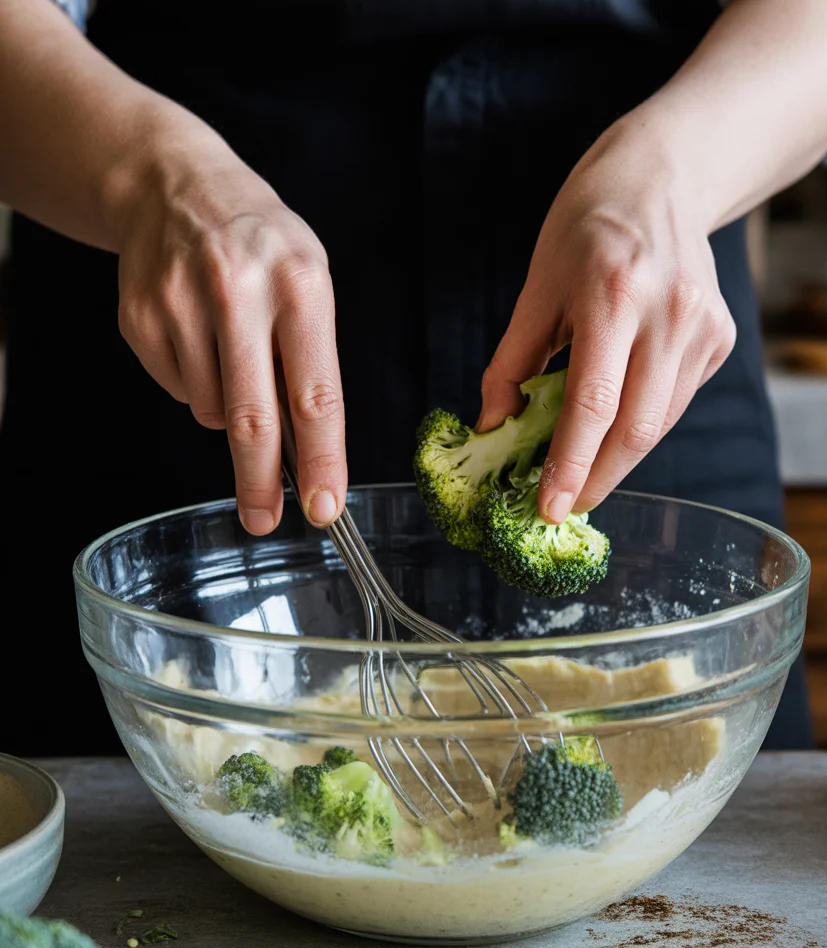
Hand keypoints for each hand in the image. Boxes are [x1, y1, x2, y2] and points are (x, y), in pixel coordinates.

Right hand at [116, 143, 344, 533]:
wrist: (175, 185)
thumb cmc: (261, 245)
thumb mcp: (308, 281)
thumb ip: (311, 360)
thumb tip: (304, 453)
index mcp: (300, 283)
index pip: (316, 394)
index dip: (322, 459)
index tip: (324, 506)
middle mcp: (238, 291)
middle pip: (253, 418)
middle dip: (260, 483)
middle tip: (264, 520)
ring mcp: (180, 303)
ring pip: (210, 410)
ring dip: (228, 411)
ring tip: (233, 354)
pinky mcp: (140, 317)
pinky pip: (175, 390)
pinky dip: (194, 384)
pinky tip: (199, 339)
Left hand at [478, 115, 736, 523]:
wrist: (661, 178)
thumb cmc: (585, 229)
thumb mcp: (536, 287)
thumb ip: (512, 364)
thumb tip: (493, 429)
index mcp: (613, 295)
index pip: (593, 404)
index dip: (570, 465)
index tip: (549, 509)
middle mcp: (668, 313)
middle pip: (636, 429)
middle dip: (598, 478)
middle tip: (564, 503)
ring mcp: (703, 327)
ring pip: (660, 425)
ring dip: (618, 457)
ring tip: (583, 467)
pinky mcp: (721, 338)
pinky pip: (675, 402)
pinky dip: (641, 422)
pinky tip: (618, 413)